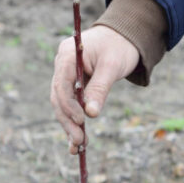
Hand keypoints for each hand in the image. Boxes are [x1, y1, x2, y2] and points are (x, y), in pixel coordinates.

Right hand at [51, 25, 139, 154]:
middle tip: (79, 141)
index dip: (68, 105)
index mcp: (67, 55)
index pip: (61, 84)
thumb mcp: (112, 66)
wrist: (124, 35)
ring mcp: (66, 75)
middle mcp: (62, 65)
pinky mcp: (73, 84)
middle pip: (59, 97)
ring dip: (69, 125)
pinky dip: (74, 120)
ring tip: (78, 147)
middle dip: (68, 121)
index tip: (81, 120)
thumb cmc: (119, 46)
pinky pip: (70, 104)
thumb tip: (90, 114)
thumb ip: (100, 88)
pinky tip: (77, 140)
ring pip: (62, 104)